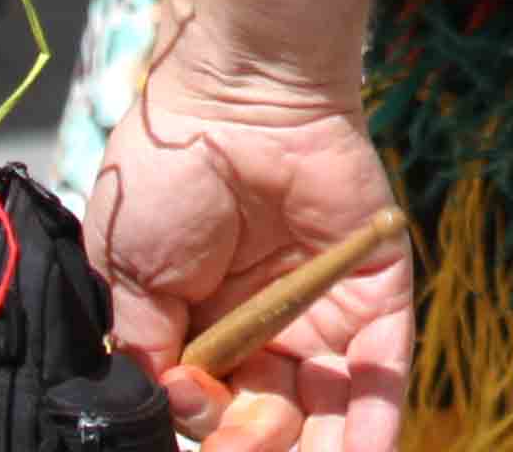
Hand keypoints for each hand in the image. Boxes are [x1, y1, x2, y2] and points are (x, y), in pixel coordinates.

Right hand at [90, 6, 410, 451]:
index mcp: (204, 330)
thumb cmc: (168, 170)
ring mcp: (322, 310)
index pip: (214, 407)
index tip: (201, 403)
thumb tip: (179, 406)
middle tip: (259, 435)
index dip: (212, 424)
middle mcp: (266, 329)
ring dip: (327, 448)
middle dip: (266, 442)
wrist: (233, 96)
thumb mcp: (132, 271)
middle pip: (275, 418)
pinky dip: (376, 417)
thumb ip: (151, 347)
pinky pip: (381, 365)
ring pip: (331, 406)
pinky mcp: (373, 287)